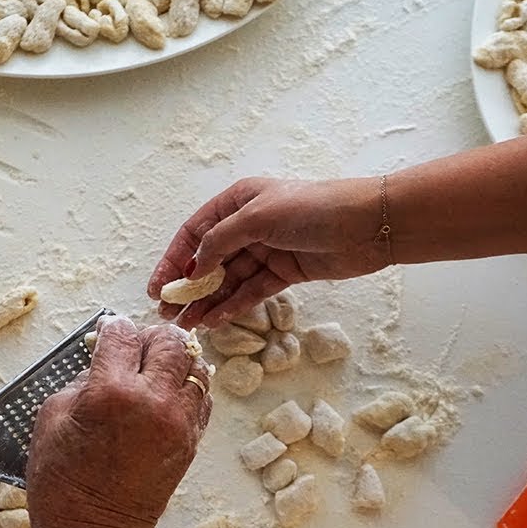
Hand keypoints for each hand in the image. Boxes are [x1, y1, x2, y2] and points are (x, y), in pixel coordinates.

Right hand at [28, 317, 212, 527]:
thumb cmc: (61, 481)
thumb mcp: (51, 417)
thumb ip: (82, 379)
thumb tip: (104, 360)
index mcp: (111, 391)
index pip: (123, 335)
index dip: (112, 328)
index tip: (107, 331)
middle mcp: (153, 402)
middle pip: (170, 342)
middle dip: (150, 338)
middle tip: (135, 348)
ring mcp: (179, 423)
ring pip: (195, 366)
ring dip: (175, 360)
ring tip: (155, 368)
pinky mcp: (191, 442)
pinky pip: (202, 398)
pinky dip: (188, 387)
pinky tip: (167, 393)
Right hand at [146, 177, 386, 327]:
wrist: (368, 225)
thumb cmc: (312, 209)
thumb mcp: (258, 217)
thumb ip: (221, 240)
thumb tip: (196, 266)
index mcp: (237, 202)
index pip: (194, 233)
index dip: (173, 260)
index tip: (158, 287)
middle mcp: (248, 225)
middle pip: (208, 260)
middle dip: (188, 287)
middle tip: (168, 314)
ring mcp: (266, 250)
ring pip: (229, 280)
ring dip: (208, 302)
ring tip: (189, 326)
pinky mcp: (284, 272)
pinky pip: (251, 291)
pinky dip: (234, 305)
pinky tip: (216, 321)